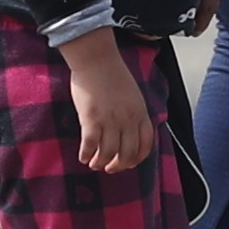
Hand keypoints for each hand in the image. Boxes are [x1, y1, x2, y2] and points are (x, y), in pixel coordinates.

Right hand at [61, 29, 153, 173]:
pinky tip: (83, 156)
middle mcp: (128, 120)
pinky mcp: (91, 118)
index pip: (146, 145)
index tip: (128, 163)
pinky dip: (86, 154)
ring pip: (108, 153)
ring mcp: (110, 120)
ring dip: (100, 162)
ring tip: (94, 164)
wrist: (97, 59)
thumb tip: (129, 131)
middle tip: (109, 168)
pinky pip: (90, 145)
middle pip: (127, 154)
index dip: (136, 159)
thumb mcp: (134, 95)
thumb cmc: (113, 74)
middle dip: (118, 166)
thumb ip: (134, 113)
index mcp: (140, 114)